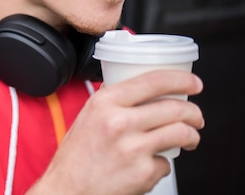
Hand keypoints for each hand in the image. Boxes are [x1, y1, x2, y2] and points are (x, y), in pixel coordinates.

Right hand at [27, 70, 203, 194]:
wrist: (68, 189)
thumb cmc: (76, 156)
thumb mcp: (88, 115)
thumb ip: (114, 102)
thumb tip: (142, 91)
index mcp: (105, 103)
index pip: (153, 81)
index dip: (181, 79)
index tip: (193, 83)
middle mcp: (119, 122)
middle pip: (174, 108)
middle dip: (194, 112)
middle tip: (195, 117)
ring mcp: (133, 148)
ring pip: (180, 133)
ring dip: (191, 136)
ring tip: (188, 138)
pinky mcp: (143, 173)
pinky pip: (166, 163)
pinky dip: (162, 163)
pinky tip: (149, 163)